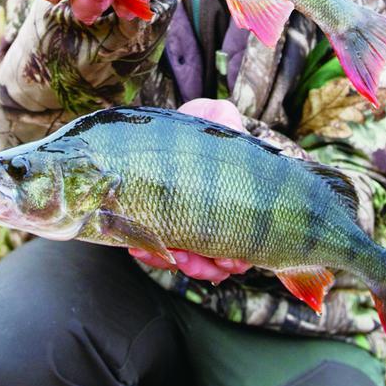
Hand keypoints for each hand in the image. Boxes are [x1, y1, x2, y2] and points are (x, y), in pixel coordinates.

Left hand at [129, 98, 252, 282]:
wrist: (168, 127)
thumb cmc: (202, 126)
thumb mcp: (218, 118)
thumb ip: (227, 123)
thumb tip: (231, 126)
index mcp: (236, 203)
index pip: (246, 243)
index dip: (238, 258)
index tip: (228, 260)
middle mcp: (214, 221)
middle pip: (215, 262)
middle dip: (203, 267)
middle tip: (190, 261)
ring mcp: (185, 224)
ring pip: (185, 261)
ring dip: (174, 263)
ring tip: (163, 253)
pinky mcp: (157, 222)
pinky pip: (154, 247)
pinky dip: (149, 250)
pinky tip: (139, 246)